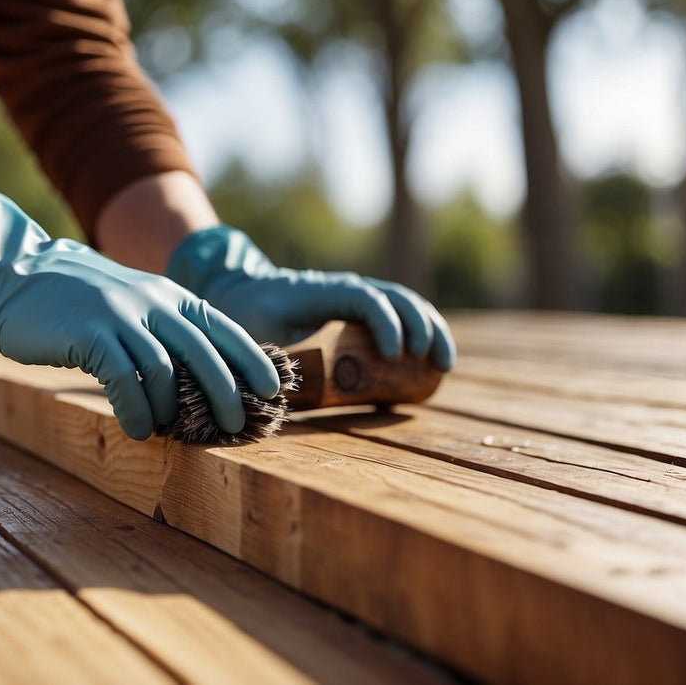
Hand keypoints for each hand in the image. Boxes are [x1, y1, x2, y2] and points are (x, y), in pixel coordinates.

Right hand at [0, 193, 280, 438]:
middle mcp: (151, 301)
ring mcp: (121, 315)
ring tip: (168, 431)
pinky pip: (124, 380)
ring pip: (165, 371)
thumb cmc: (71, 299)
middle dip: (225, 393)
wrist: (13, 276)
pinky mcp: (89, 333)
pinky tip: (135, 429)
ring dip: (171, 409)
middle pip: (204, 352)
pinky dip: (135, 411)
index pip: (223, 326)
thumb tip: (190, 377)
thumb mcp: (126, 303)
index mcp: (166, 294)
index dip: (251, 359)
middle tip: (232, 426)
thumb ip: (157, 328)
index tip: (273, 389)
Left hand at [165, 225, 455, 369]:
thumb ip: (266, 359)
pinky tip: (433, 362)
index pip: (368, 299)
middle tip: (434, 364)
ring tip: (444, 365)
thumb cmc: (246, 315)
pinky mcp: (359, 312)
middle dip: (423, 327)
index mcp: (324, 291)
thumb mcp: (254, 335)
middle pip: (398, 298)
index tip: (393, 355)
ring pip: (406, 304)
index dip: (387, 324)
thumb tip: (279, 397)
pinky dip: (420, 333)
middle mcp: (347, 289)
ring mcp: (356, 297)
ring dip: (431, 330)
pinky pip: (399, 316)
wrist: (241, 293)